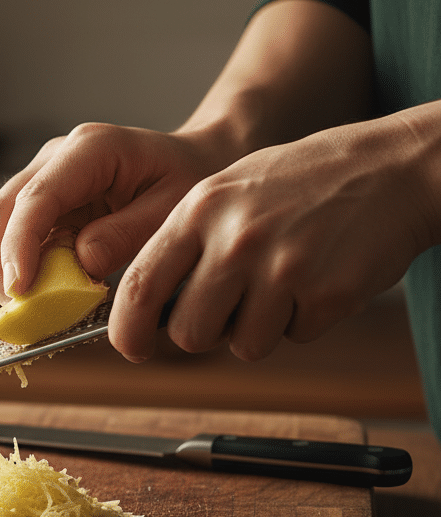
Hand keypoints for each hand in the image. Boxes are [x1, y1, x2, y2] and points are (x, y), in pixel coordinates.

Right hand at [0, 122, 230, 304]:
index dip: (19, 247)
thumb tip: (80, 263)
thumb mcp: (174, 207)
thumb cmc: (188, 179)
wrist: (193, 162)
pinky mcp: (39, 204)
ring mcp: (41, 179)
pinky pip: (9, 238)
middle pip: (0, 212)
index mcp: (90, 149)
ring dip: (1, 269)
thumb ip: (126, 235)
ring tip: (31, 306)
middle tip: (18, 312)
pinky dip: (14, 268)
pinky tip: (38, 290)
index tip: (19, 291)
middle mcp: (55, 159)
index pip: (37, 198)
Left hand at [110, 110, 440, 362]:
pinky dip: (303, 320)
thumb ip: (184, 243)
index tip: (131, 348)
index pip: (141, 284)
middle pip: (189, 332)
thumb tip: (144, 307)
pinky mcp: (327, 294)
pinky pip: (295, 337)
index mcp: (200, 211)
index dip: (127, 329)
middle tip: (231, 307)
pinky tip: (316, 278)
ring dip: (259, 328)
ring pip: (243, 345)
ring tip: (281, 282)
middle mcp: (235, 240)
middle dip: (205, 333)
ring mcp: (283, 268)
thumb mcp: (226, 193)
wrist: (390, 168)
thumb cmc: (299, 184)